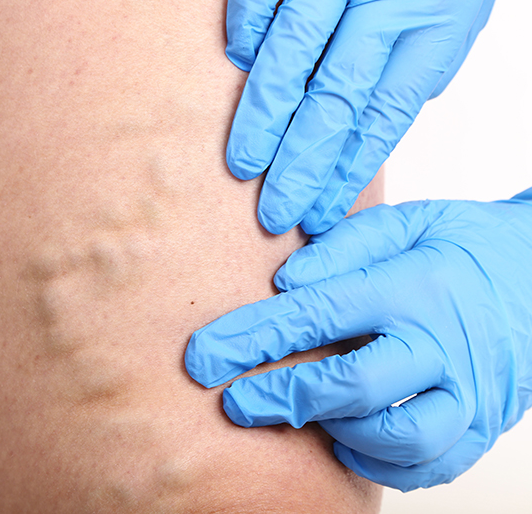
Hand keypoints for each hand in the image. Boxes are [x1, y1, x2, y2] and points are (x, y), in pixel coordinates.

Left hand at [184, 190, 531, 490]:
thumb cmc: (465, 245)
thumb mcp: (408, 220)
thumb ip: (345, 246)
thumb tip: (286, 281)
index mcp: (414, 285)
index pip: (317, 315)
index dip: (251, 339)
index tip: (203, 357)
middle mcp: (442, 343)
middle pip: (351, 385)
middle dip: (280, 397)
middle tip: (235, 402)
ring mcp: (469, 390)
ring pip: (396, 435)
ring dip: (336, 430)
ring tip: (304, 413)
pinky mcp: (483, 423)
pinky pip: (431, 465)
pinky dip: (381, 462)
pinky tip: (349, 438)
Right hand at [225, 0, 502, 234]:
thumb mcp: (453, 14)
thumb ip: (411, 68)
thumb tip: (365, 128)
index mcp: (435, 21)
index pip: (383, 118)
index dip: (347, 172)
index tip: (318, 213)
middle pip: (334, 100)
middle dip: (300, 165)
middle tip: (274, 212)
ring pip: (291, 55)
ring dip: (263, 118)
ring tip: (243, 166)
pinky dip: (246, 28)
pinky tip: (239, 65)